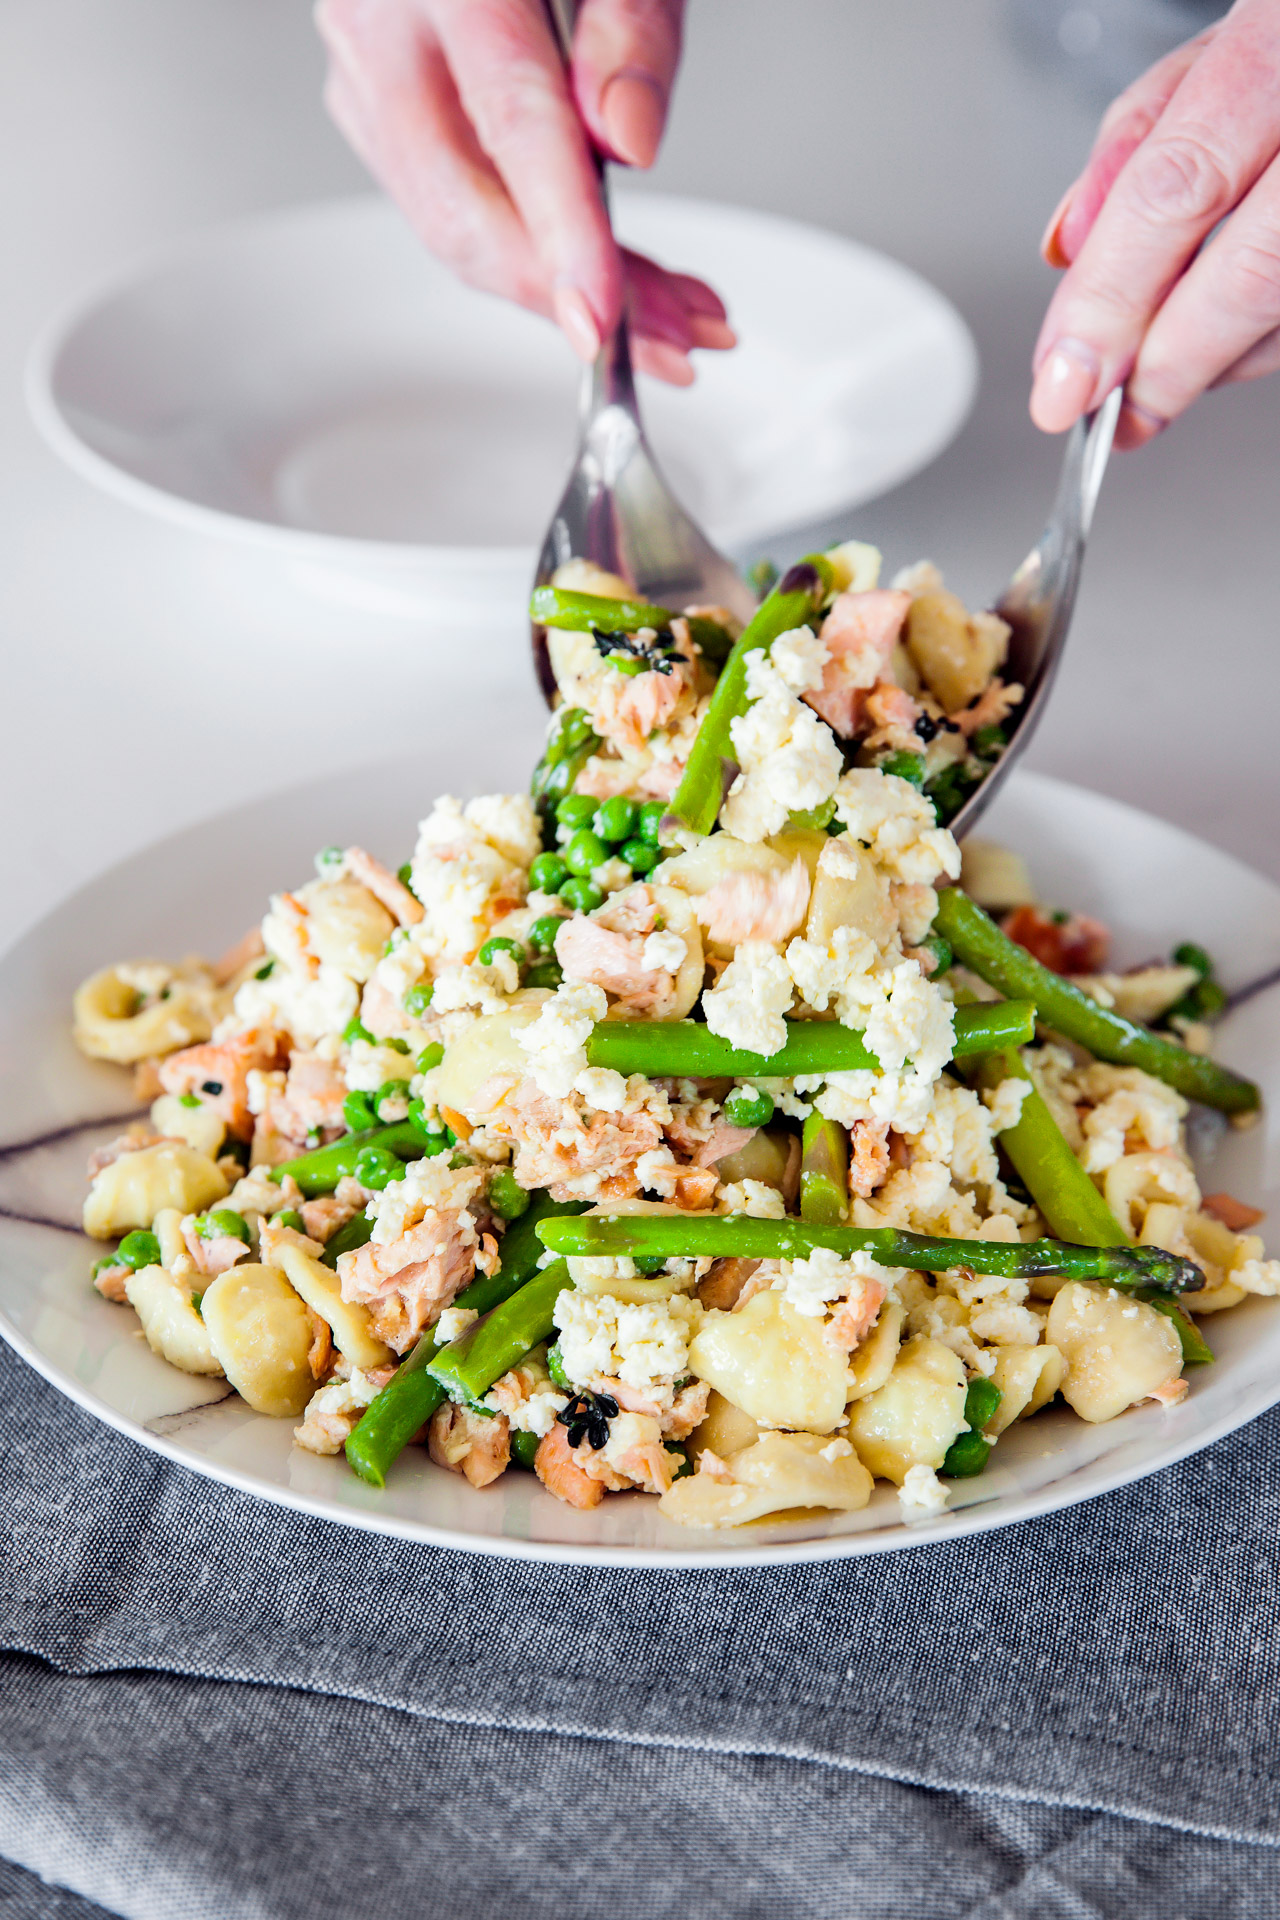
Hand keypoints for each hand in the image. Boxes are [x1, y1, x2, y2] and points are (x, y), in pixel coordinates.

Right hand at [316, 0, 734, 384]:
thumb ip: (631, 24)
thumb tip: (626, 139)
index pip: (510, 119)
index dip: (562, 233)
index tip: (603, 317)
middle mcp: (378, 26)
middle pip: (462, 208)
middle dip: (574, 295)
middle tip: (677, 339)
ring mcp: (368, 77)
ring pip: (460, 229)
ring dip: (568, 290)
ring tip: (671, 318)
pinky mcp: (383, 112)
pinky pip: (459, 211)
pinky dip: (540, 256)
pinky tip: (614, 281)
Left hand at [1031, 0, 1279, 447]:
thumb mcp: (1210, 51)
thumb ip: (1136, 142)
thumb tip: (1070, 247)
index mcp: (1278, 47)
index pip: (1175, 192)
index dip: (1110, 302)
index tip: (1064, 379)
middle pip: (1245, 274)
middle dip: (1163, 365)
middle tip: (1109, 416)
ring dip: (1210, 362)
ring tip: (1163, 366)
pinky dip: (1256, 343)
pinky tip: (1226, 335)